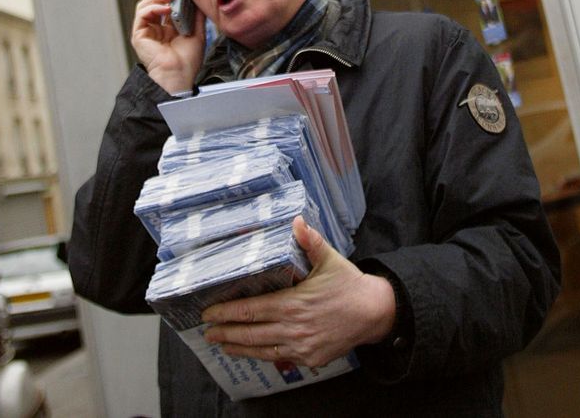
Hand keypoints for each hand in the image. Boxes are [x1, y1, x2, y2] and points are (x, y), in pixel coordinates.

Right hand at [131, 0, 204, 92]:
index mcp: (167, 29)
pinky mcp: (139, 35)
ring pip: (145, 5)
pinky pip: (142, 15)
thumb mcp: (197, 33)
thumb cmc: (187, 61)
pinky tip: (165, 8)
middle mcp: (155, 29)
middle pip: (154, 3)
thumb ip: (197, 16)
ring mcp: (146, 32)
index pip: (166, 5)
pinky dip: (153, 7)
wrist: (179, 75)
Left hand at [202, 216, 395, 367]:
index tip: (209, 312)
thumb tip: (296, 220)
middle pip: (251, 333)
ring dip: (238, 347)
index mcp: (293, 303)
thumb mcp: (329, 259)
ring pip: (262, 350)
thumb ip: (310, 241)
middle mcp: (293, 328)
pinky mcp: (310, 359)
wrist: (374, 313)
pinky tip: (251, 351)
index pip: (252, 310)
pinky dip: (261, 355)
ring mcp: (301, 347)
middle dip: (225, 332)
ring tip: (221, 343)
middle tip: (206, 330)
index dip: (227, 312)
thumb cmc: (349, 284)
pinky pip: (279, 358)